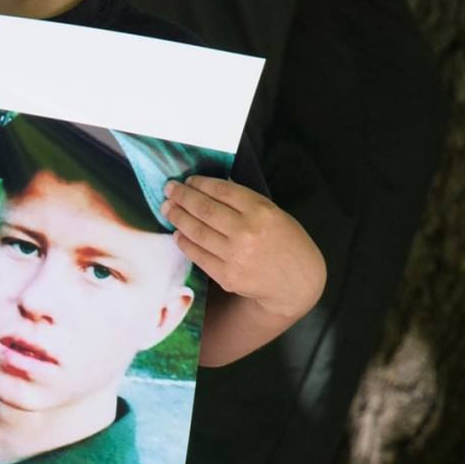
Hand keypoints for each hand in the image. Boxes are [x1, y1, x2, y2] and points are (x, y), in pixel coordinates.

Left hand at [162, 176, 325, 320]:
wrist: (297, 283)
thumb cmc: (286, 242)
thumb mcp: (273, 213)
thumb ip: (244, 201)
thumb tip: (210, 187)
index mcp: (261, 211)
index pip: (222, 191)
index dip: (200, 184)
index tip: (187, 181)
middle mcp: (247, 232)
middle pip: (204, 209)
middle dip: (182, 197)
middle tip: (169, 189)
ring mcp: (236, 256)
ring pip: (197, 231)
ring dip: (178, 217)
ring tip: (167, 208)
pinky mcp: (227, 276)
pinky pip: (198, 255)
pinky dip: (185, 242)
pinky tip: (177, 232)